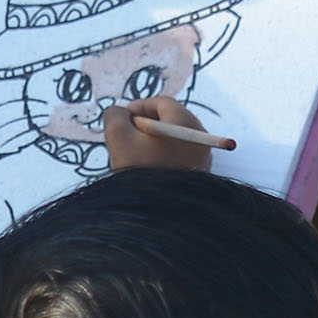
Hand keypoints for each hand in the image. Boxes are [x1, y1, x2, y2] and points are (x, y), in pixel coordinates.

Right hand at [97, 97, 217, 171]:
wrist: (161, 214)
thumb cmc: (141, 171)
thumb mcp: (119, 136)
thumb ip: (115, 116)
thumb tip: (118, 113)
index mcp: (185, 122)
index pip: (162, 103)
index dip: (138, 107)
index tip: (122, 119)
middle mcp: (200, 137)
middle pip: (171, 120)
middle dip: (146, 124)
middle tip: (126, 136)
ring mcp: (202, 158)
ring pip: (174, 140)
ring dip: (153, 142)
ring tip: (134, 156)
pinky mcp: (199, 176)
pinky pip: (180, 157)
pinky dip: (163, 156)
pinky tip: (147, 170)